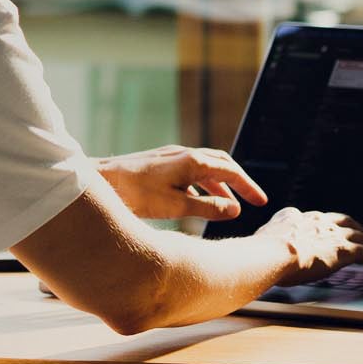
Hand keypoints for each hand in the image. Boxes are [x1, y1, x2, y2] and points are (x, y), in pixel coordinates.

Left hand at [99, 146, 266, 223]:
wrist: (101, 180)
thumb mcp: (176, 205)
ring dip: (220, 186)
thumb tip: (235, 209)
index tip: (261, 202)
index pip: (230, 171)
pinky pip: (190, 172)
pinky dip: (202, 186)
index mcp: (192, 161)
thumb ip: (207, 208)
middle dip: (239, 182)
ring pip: (205, 168)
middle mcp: (184, 154)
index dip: (248, 187)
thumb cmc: (136, 194)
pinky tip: (200, 202)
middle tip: (253, 200)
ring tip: (230, 206)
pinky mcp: (160, 164)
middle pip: (222, 164)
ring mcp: (171, 157)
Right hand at [268, 209, 362, 280]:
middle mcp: (316, 221)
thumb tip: (258, 252)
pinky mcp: (344, 250)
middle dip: (355, 229)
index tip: (328, 233)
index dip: (326, 226)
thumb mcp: (261, 242)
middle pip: (343, 222)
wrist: (272, 254)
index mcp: (295, 217)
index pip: (316, 219)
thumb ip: (266, 243)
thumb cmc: (261, 254)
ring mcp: (331, 234)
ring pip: (358, 236)